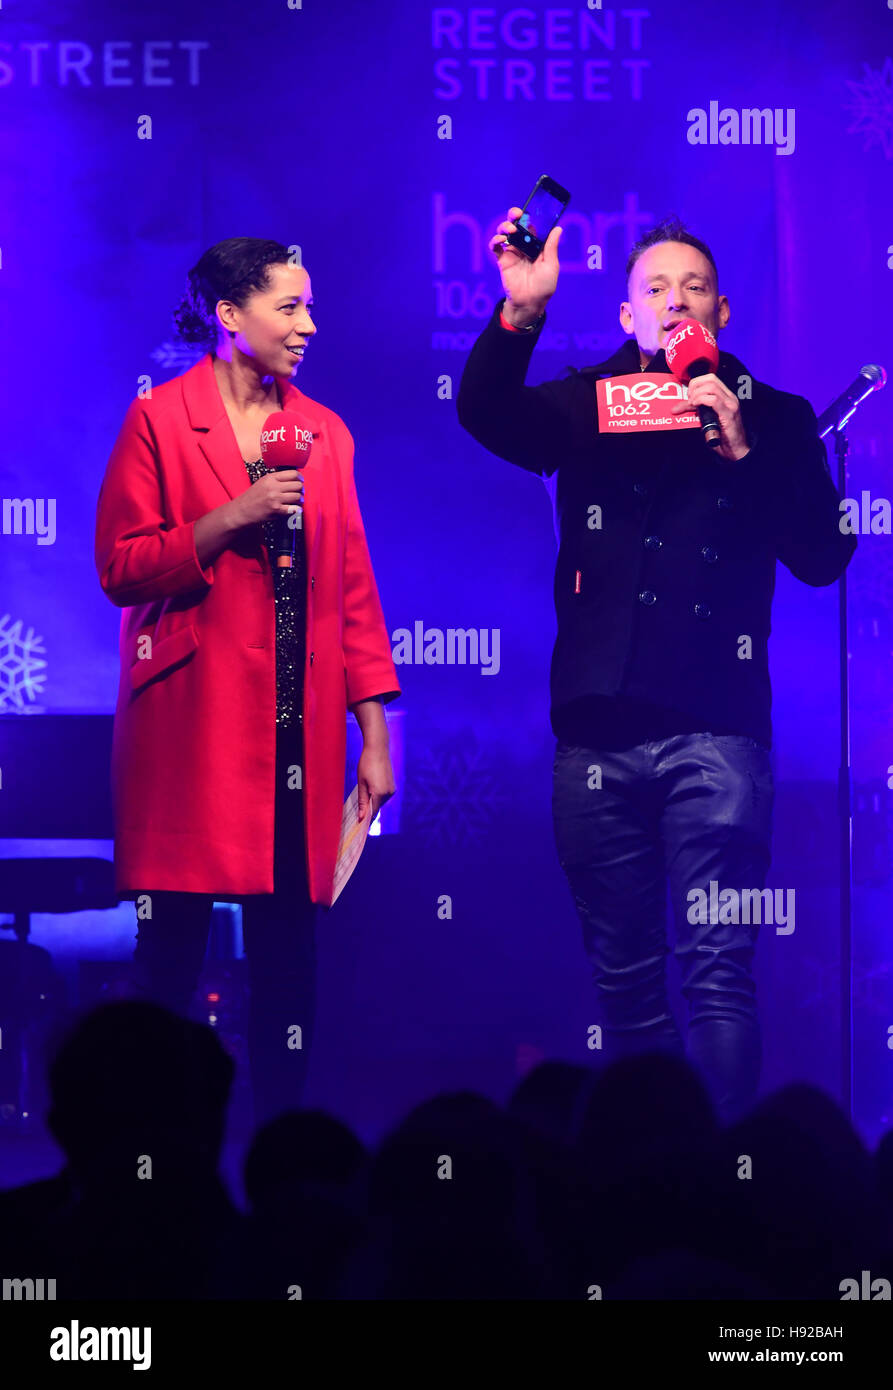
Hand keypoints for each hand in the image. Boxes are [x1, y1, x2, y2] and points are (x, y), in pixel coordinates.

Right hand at [230, 469, 304, 526]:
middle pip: (298, 485)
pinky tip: (295, 508)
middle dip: (301, 489)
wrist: (242, 510)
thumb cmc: (252, 497)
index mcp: (270, 478)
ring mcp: (275, 499)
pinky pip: (294, 508)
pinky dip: (297, 509)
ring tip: (297, 501)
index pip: (293, 474)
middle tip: (299, 492)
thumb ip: (277, 479)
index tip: (300, 481)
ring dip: (300, 500)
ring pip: (298, 496)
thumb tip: (293, 479)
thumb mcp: (263, 482)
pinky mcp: (276, 510)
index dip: (300, 478)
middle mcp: (273, 487)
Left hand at [356, 744, 394, 823]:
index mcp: (380, 794)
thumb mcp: (361, 783)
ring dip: (372, 801)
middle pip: (376, 807)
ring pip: (380, 802)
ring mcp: (392, 790)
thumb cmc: (366, 764)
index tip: (358, 825)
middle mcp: (389, 793)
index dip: (365, 819)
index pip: (372, 812)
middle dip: (367, 810)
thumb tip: (362, 817)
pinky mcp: (392, 785)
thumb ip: (362, 801)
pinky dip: (376, 795)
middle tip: (356, 811)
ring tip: (362, 794)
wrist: (378, 749)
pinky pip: (383, 796)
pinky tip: (369, 788)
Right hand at [488, 206, 561, 323]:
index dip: (530, 216)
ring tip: (510, 230)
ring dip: (505, 226)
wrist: (530, 302)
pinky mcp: (502, 260)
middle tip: (517, 214)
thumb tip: (557, 228)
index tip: (531, 210)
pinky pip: (495, 247)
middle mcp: (524, 246)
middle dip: (515, 215)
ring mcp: (512, 252)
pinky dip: (495, 240)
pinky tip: (500, 241)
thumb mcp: (551, 265)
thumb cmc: (544, 286)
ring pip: (505, 232)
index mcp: (537, 245)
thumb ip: (551, 247)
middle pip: (517, 224)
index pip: (532, 225)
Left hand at [670, 375, 749, 460]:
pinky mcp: (729, 414)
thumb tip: (678, 407)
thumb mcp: (706, 419)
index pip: (710, 378)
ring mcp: (730, 404)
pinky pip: (713, 400)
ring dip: (697, 394)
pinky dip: (701, 401)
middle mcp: (730, 397)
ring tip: (692, 404)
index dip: (696, 383)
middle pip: (710, 379)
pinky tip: (697, 407)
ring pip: (711, 386)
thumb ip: (695, 409)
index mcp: (726, 396)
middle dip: (694, 386)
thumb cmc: (722, 436)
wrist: (736, 450)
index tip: (689, 395)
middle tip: (689, 399)